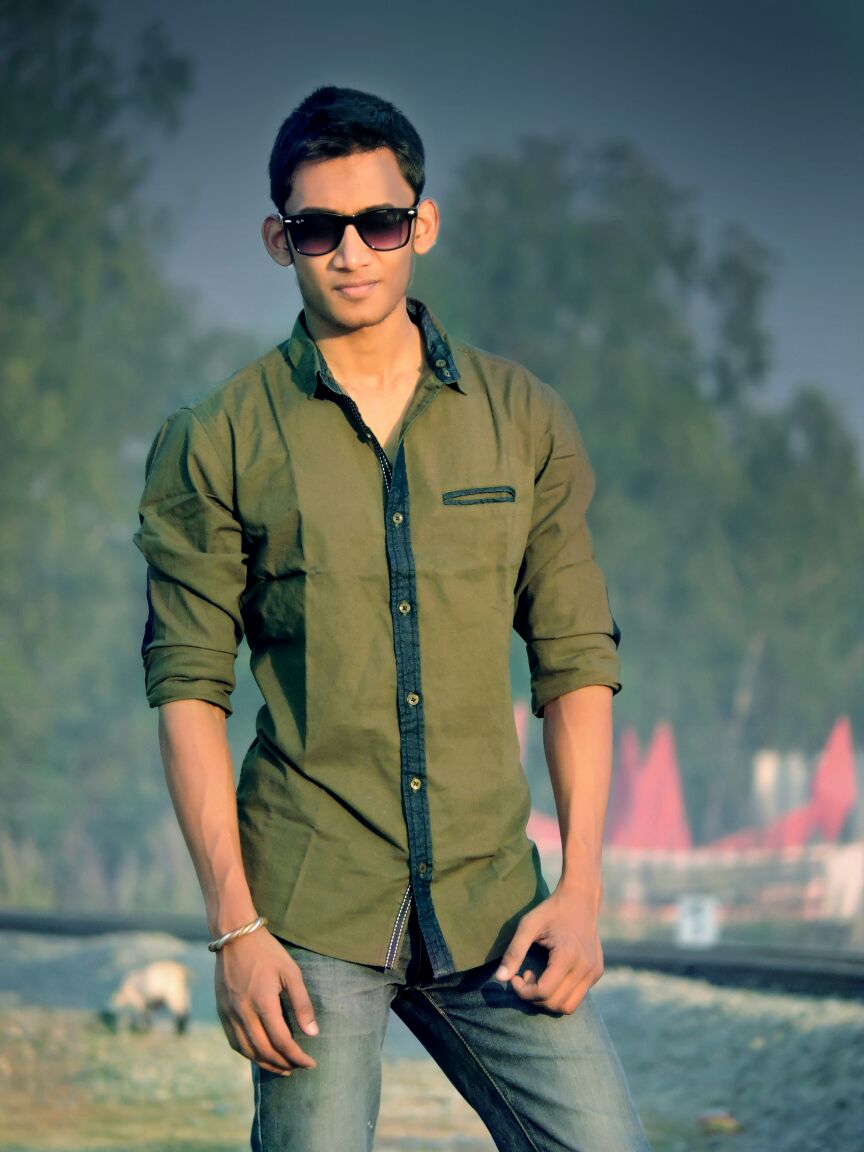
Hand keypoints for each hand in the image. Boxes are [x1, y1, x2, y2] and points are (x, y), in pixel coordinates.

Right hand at [214, 927, 317, 1074]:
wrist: (235, 936)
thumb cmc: (267, 952)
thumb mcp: (291, 972)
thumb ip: (302, 1004)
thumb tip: (313, 1033)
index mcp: (263, 1002)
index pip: (282, 1041)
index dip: (297, 1057)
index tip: (311, 1063)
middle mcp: (243, 1012)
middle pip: (264, 1050)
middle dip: (284, 1063)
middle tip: (298, 1067)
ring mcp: (229, 1013)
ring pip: (247, 1051)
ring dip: (266, 1063)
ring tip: (282, 1068)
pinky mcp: (221, 1012)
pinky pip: (234, 1042)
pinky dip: (249, 1054)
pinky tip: (260, 1055)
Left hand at [493, 885, 603, 1013]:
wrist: (580, 898)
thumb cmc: (551, 910)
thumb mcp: (528, 926)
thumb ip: (514, 952)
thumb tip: (499, 979)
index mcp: (568, 955)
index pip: (543, 992)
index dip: (524, 991)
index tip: (515, 977)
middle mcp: (585, 967)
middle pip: (555, 1004)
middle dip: (534, 998)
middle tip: (525, 977)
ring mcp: (594, 972)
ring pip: (569, 1007)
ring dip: (548, 1000)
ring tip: (539, 978)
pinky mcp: (597, 973)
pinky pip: (577, 997)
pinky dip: (561, 994)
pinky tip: (552, 975)